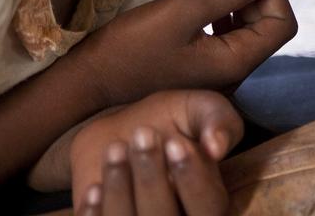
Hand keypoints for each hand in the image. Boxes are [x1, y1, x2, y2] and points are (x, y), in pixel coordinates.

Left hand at [68, 90, 240, 215]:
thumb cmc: (170, 120)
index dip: (193, 178)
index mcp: (208, 201)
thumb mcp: (203, 109)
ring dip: (119, 190)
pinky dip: (95, 211)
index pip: (209, 205)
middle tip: (142, 133)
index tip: (176, 142)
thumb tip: (217, 146)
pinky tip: (95, 185)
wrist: (120, 131)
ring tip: (115, 147)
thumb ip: (220, 121)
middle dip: (151, 177)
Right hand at [77, 0, 296, 106]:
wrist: (89, 83)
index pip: (282, 24)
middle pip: (267, 27)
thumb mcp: (183, 10)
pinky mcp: (198, 70)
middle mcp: (232, 75)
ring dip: (238, 2)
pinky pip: (225, 39)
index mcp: (235, 63)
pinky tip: (201, 2)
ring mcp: (215, 75)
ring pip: (246, 31)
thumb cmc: (132, 47)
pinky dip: (222, 16)